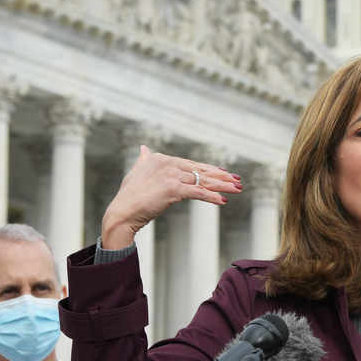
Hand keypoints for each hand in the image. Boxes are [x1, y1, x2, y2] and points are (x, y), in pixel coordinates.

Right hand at [101, 145, 243, 249]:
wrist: (122, 212)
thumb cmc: (129, 196)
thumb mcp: (137, 172)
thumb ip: (144, 160)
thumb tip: (144, 148)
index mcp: (161, 158)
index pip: (192, 164)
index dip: (210, 170)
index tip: (224, 173)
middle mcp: (168, 164)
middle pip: (201, 171)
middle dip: (222, 177)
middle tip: (238, 180)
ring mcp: (171, 176)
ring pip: (203, 181)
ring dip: (223, 186)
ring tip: (238, 189)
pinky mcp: (173, 189)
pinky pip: (198, 193)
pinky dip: (212, 197)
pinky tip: (224, 201)